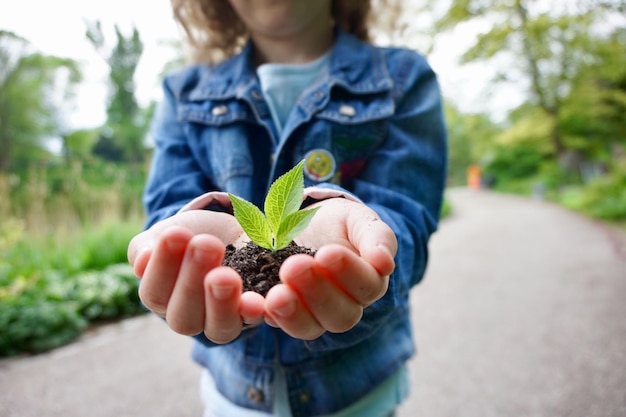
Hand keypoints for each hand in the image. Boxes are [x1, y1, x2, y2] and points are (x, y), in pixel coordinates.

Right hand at [127, 210, 264, 343]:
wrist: (231, 233)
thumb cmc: (190, 235)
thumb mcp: (165, 234)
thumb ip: (146, 248)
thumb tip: (142, 260)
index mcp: (162, 300)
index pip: (156, 293)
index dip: (164, 266)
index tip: (176, 233)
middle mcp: (191, 318)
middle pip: (185, 318)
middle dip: (193, 281)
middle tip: (205, 245)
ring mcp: (225, 321)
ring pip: (220, 328)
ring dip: (222, 302)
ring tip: (227, 275)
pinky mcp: (256, 316)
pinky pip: (257, 322)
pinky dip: (256, 312)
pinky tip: (257, 300)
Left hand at [264, 198, 396, 339]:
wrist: (299, 223)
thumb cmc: (338, 223)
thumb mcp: (358, 219)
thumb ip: (377, 236)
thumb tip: (385, 262)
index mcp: (366, 283)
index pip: (366, 286)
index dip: (349, 272)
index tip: (327, 252)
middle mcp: (342, 307)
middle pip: (340, 316)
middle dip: (317, 292)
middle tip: (294, 266)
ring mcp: (309, 315)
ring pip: (308, 328)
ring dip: (292, 313)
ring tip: (276, 294)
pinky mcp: (278, 314)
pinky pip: (272, 323)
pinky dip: (261, 315)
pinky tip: (252, 302)